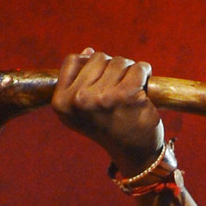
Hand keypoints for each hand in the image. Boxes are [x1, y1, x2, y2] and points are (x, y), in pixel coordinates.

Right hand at [53, 47, 162, 174]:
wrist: (134, 154)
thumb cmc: (109, 127)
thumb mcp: (82, 109)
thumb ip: (78, 80)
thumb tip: (87, 51)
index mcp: (61, 102)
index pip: (73, 60)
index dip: (90, 67)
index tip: (100, 85)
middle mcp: (79, 100)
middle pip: (98, 58)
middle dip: (111, 69)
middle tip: (117, 92)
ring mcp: (102, 97)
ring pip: (119, 61)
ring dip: (128, 72)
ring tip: (128, 94)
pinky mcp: (127, 95)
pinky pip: (138, 67)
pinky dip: (144, 73)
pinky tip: (143, 88)